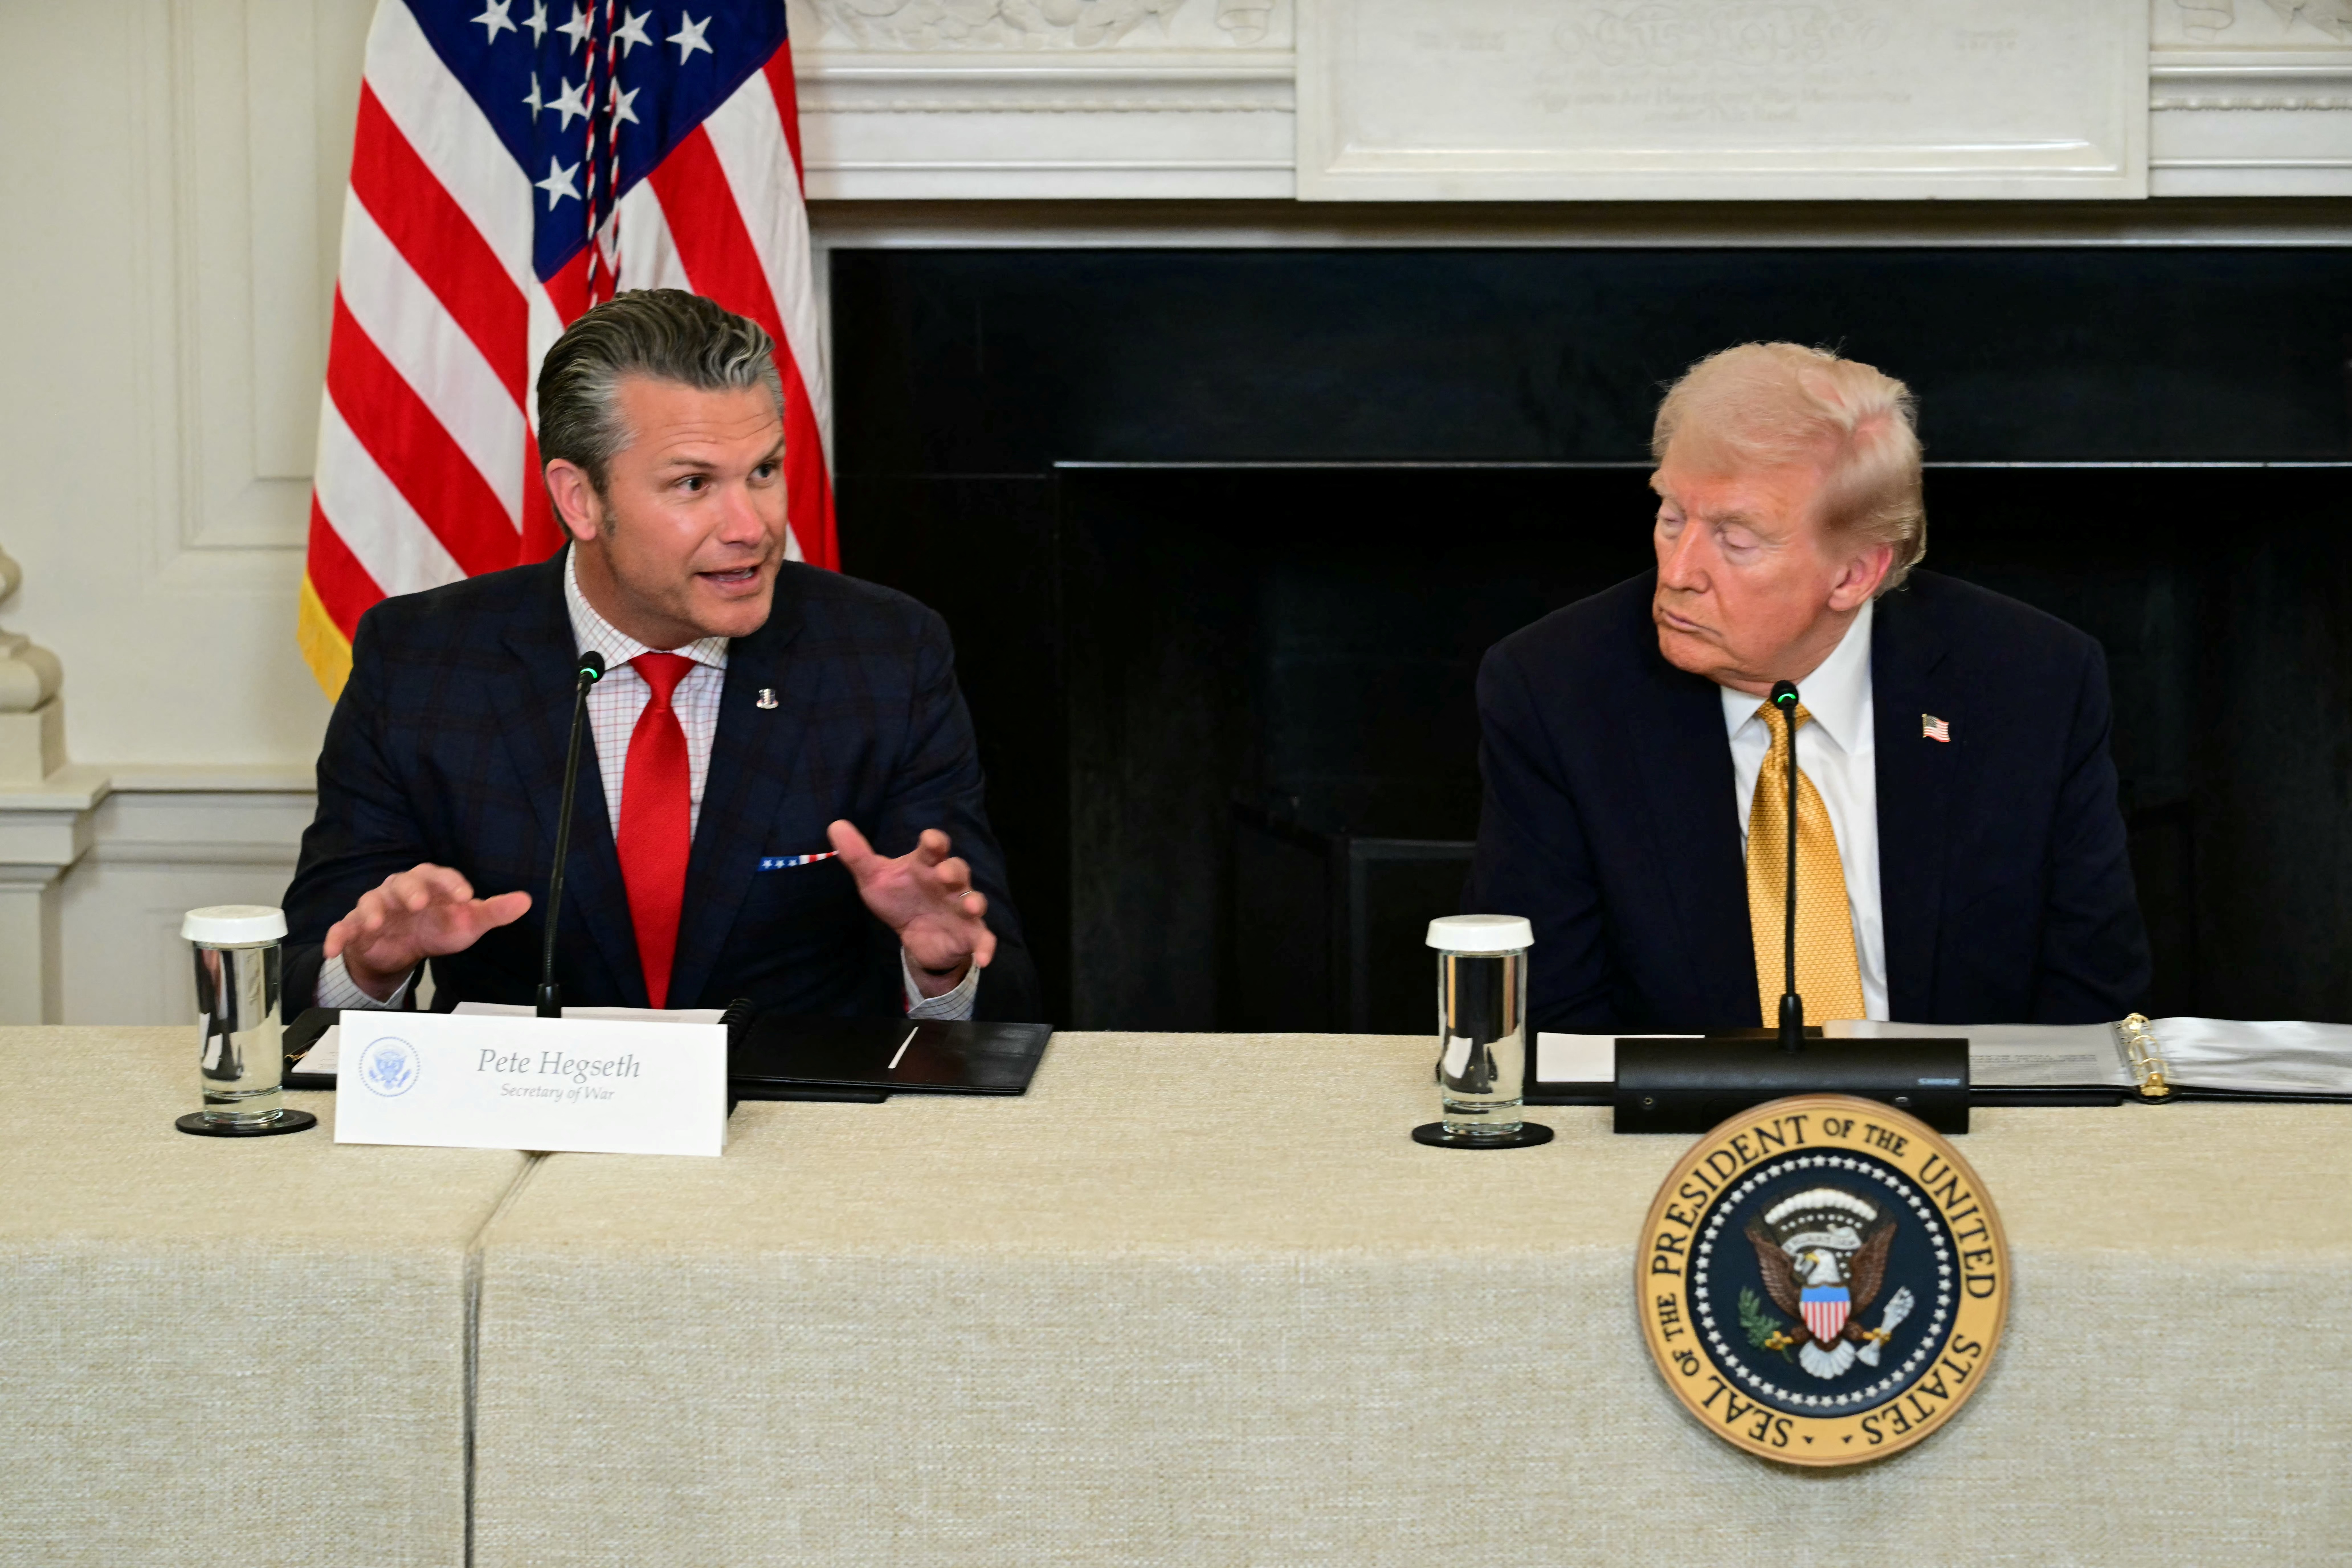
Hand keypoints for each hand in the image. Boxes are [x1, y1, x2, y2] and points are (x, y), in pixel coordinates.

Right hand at [323, 863, 530, 1001]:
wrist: (404, 948)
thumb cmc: (436, 927)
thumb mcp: (467, 922)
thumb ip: (493, 912)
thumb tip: (524, 901)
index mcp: (430, 885)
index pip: (441, 876)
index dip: (452, 883)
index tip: (466, 895)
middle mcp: (400, 891)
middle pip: (403, 883)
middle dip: (410, 891)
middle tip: (418, 902)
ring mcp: (376, 909)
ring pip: (369, 902)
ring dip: (371, 911)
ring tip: (375, 923)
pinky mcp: (355, 929)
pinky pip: (342, 929)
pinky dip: (337, 937)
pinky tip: (333, 948)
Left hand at [826, 820, 994, 995]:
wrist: (914, 934)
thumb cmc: (899, 898)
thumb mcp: (876, 879)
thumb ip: (858, 855)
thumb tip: (835, 825)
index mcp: (927, 865)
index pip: (935, 847)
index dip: (934, 842)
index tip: (929, 840)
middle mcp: (948, 883)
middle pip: (958, 870)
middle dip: (954, 871)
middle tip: (945, 874)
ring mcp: (961, 908)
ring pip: (974, 900)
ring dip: (975, 902)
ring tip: (971, 906)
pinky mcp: (969, 933)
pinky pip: (983, 938)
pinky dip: (986, 947)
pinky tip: (983, 959)